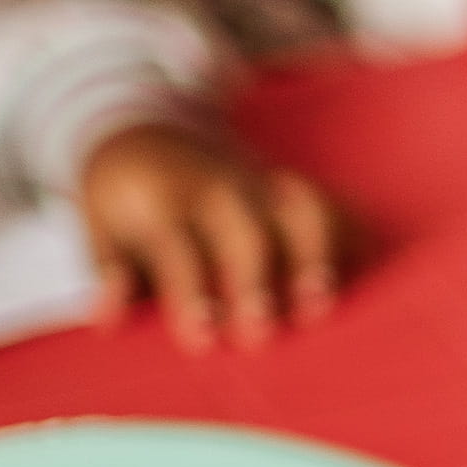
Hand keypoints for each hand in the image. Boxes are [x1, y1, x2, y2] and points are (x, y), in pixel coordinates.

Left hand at [74, 123, 336, 348]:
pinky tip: (369, 270)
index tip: (201, 339)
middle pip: (243, 232)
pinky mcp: (289, 186)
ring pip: (297, 212)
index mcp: (162, 201)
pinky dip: (352, 233)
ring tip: (320, 308)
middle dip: (255, 282)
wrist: (149, 127)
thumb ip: (108, 269)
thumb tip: (106, 317)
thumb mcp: (98, 222)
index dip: (190, 294)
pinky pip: (331, 204)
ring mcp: (260, 183)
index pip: (177, 249)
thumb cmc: (124, 195)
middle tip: (260, 333)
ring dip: (314, 257)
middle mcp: (217, 189)